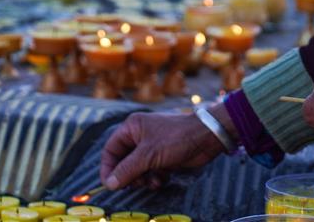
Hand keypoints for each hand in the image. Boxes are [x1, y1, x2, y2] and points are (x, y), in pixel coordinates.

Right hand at [100, 106, 233, 189]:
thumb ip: (127, 170)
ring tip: (152, 180)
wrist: (205, 138)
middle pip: (123, 162)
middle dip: (129, 175)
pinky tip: (162, 179)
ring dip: (143, 179)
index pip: (111, 149)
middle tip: (136, 183)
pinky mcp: (162, 158)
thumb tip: (109, 184)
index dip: (108, 167)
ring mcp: (151, 148)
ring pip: (137, 170)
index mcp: (132, 128)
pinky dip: (154, 178)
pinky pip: (150, 172)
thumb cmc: (176, 138)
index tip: (109, 184)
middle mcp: (139, 137)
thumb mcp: (148, 155)